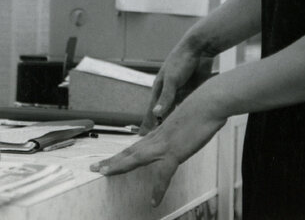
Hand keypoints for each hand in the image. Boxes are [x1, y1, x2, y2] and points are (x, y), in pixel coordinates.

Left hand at [90, 94, 223, 206]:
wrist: (210, 102)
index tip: (110, 159)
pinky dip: (158, 189)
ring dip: (119, 166)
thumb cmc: (202, 110)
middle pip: (129, 152)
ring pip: (135, 158)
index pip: (136, 146)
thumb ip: (177, 132)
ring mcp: (164, 144)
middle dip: (112, 161)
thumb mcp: (185, 124)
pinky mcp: (175, 150)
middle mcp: (157, 138)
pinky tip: (154, 201)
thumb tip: (177, 138)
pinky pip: (163, 174)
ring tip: (104, 174)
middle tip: (94, 167)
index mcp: (160, 133)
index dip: (121, 154)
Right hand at [139, 39, 206, 133]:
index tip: (141, 136)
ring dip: (172, 120)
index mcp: (160, 88)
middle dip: (158, 125)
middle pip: (162, 113)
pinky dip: (185, 114)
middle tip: (153, 139)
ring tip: (169, 134)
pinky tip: (186, 122)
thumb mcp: (172, 80)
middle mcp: (169, 91)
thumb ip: (166, 98)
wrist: (199, 48)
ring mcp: (181, 92)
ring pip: (174, 111)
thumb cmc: (182, 60)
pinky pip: (187, 106)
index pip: (151, 110)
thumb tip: (156, 114)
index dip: (147, 123)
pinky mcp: (192, 91)